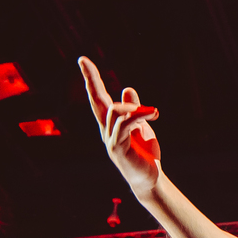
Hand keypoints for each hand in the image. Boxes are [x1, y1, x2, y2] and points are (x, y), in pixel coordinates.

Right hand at [79, 56, 161, 193]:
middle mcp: (106, 130)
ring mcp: (110, 140)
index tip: (83, 60)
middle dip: (91, 80)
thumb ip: (134, 109)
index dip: (91, 79)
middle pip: (97, 101)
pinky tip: (152, 114)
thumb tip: (127, 88)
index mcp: (110, 123)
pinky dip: (138, 116)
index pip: (97, 97)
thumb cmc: (144, 152)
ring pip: (114, 112)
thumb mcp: (141, 125)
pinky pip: (124, 126)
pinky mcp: (117, 149)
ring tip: (154, 112)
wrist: (149, 177)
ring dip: (134, 108)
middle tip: (85, 62)